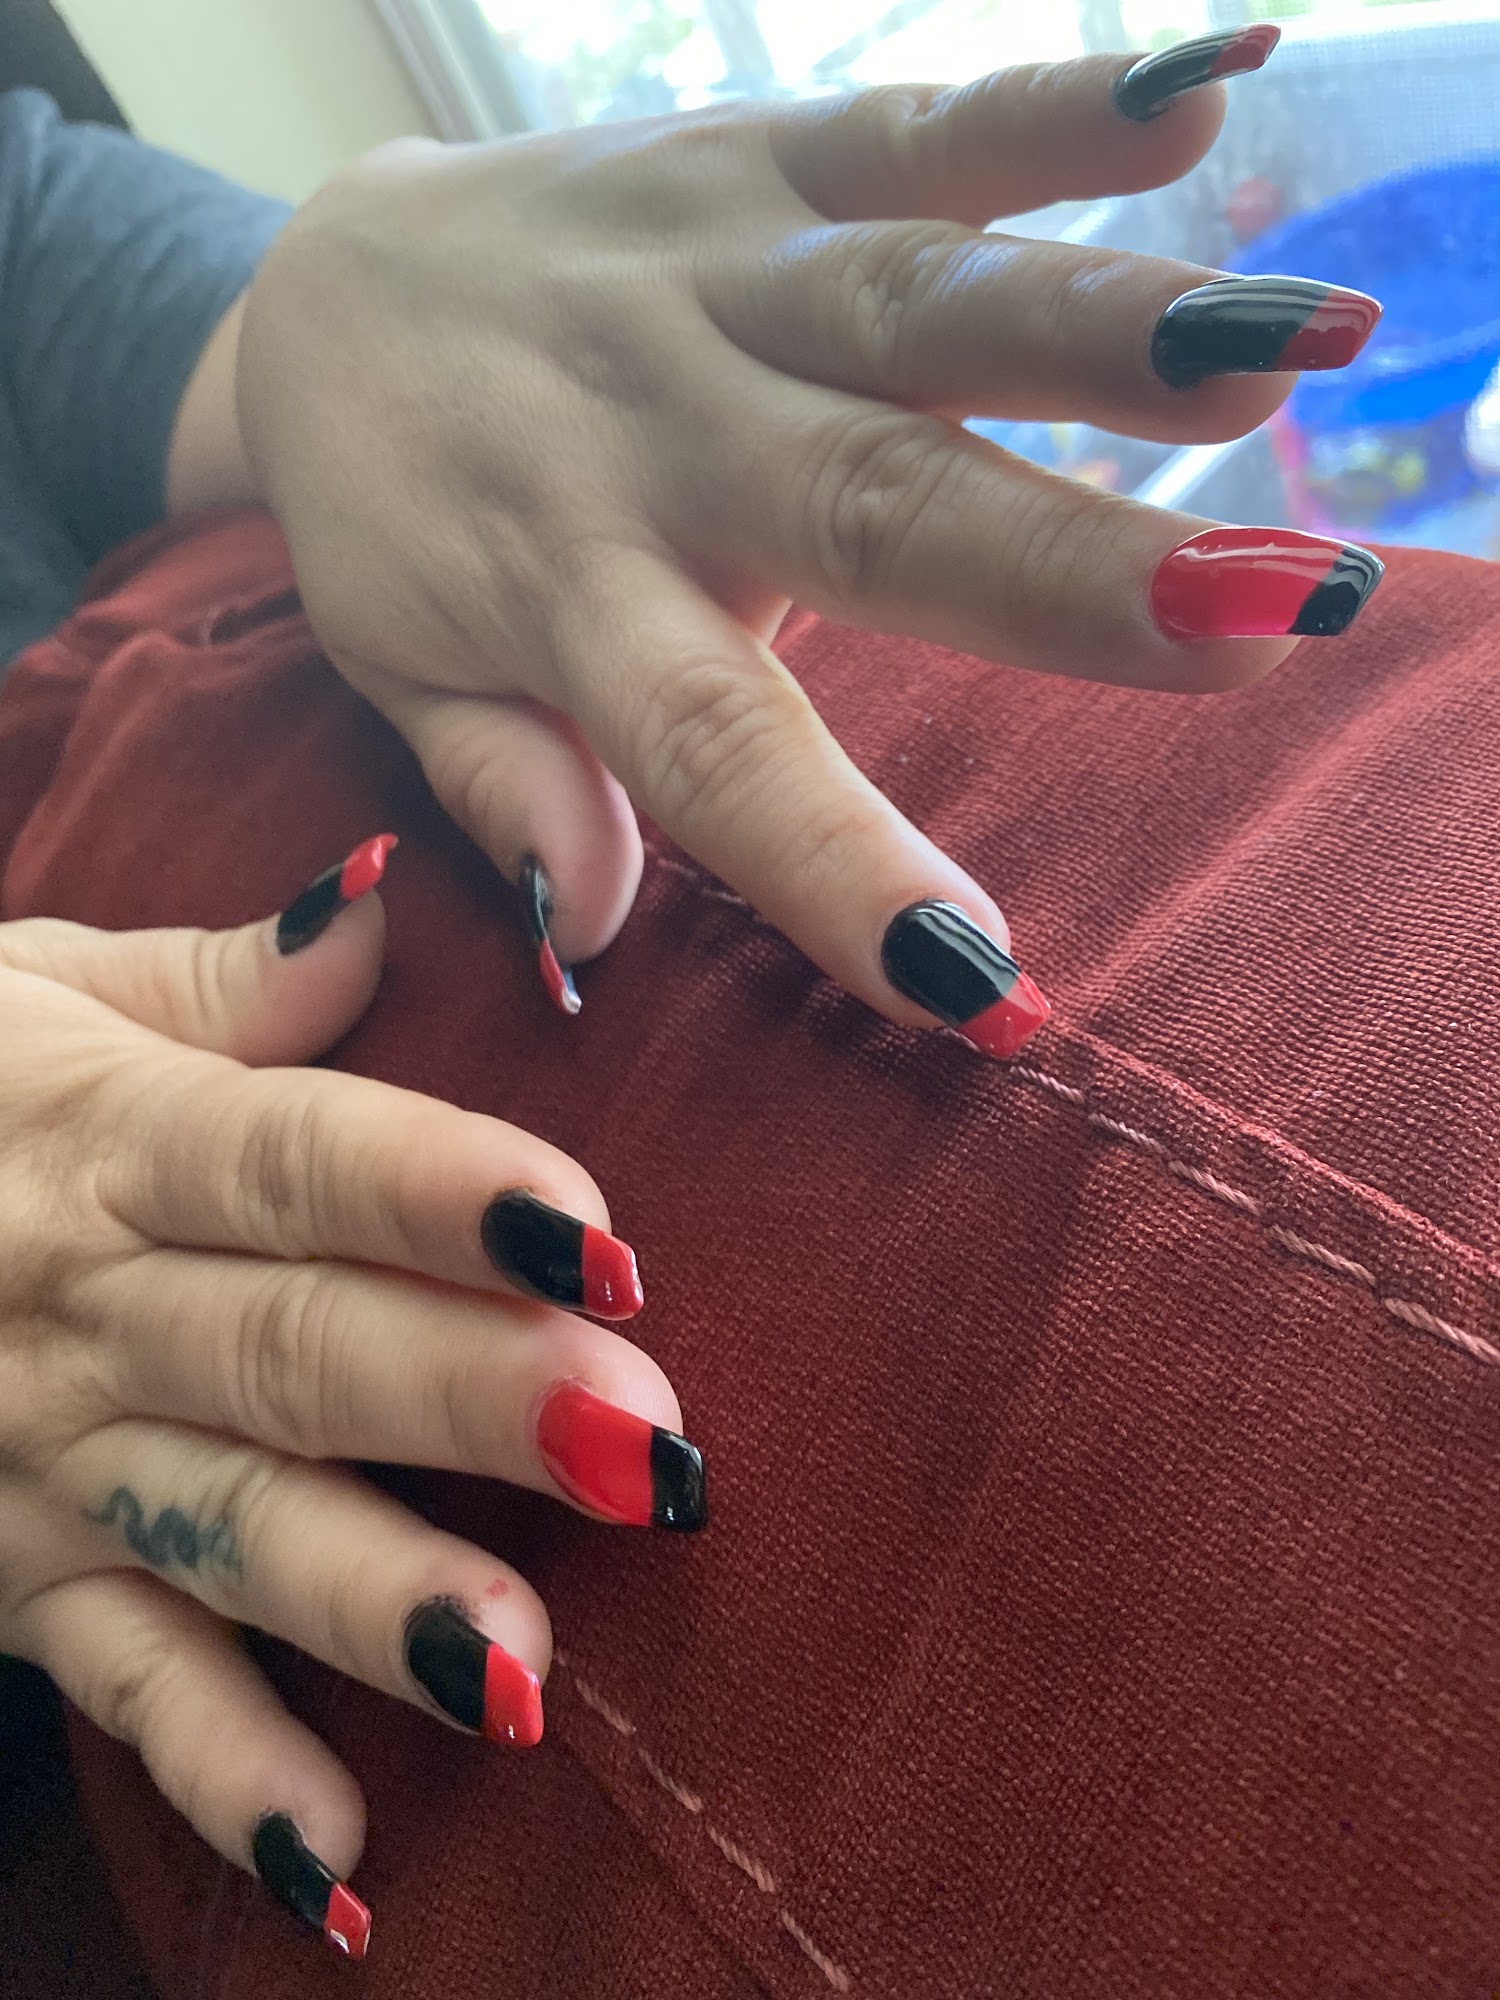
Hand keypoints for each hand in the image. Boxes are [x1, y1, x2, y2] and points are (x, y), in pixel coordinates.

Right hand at [0, 844, 702, 1956]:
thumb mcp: (42, 995)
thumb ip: (226, 973)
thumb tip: (390, 901)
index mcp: (114, 1140)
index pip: (294, 1159)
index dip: (438, 1193)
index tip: (596, 1232)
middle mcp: (91, 1309)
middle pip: (294, 1350)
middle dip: (466, 1401)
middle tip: (639, 1443)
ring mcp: (52, 1461)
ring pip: (226, 1529)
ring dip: (369, 1602)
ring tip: (517, 1669)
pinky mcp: (21, 1587)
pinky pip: (125, 1694)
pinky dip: (226, 1781)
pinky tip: (347, 1867)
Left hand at [230, 37, 1380, 1045]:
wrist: (316, 286)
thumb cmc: (396, 521)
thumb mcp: (406, 683)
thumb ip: (504, 788)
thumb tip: (590, 923)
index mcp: (573, 596)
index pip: (709, 752)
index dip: (837, 866)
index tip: (977, 980)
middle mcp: (654, 435)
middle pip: (869, 511)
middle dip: (1060, 573)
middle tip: (1252, 623)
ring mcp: (709, 283)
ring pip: (913, 306)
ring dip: (1098, 330)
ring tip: (1270, 360)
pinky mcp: (745, 162)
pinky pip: (902, 131)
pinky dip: (1049, 113)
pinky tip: (1199, 107)